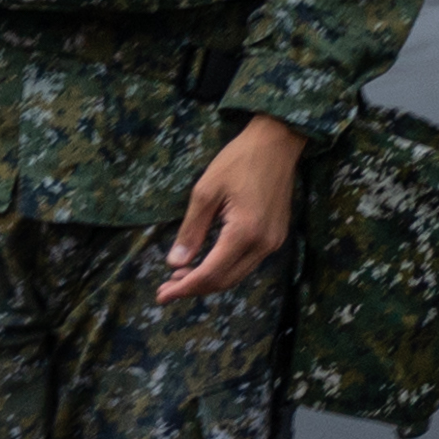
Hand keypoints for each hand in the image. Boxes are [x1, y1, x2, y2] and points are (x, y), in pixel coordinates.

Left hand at [159, 115, 307, 304]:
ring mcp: (273, 241)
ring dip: (209, 280)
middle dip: (194, 288)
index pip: (210, 273)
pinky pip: (247, 263)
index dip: (184, 287)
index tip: (161, 295)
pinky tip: (206, 263)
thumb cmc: (238, 161)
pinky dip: (225, 269)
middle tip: (166, 288)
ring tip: (181, 277)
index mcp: (245, 232)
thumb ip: (191, 231)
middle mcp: (263, 243)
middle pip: (225, 280)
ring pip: (237, 274)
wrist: (277, 143)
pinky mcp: (276, 236)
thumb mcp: (205, 191)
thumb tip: (175, 263)